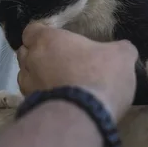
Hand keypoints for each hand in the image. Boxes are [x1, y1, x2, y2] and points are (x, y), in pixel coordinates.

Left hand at [17, 22, 137, 121]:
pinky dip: (41, 95)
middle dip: (37, 54)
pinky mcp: (30, 106)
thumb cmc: (100, 76)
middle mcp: (31, 60)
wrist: (84, 116)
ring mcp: (27, 85)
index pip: (31, 30)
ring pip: (25, 75)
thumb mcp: (121, 56)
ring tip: (56, 81)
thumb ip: (119, 48)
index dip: (41, 33)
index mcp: (47, 40)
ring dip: (36, 76)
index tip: (54, 38)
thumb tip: (122, 50)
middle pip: (25, 52)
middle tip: (57, 60)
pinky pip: (32, 95)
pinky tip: (57, 99)